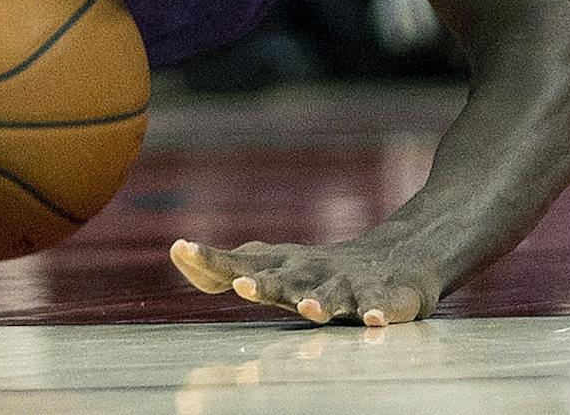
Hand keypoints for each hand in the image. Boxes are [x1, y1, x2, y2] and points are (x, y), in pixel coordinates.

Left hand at [170, 234, 443, 326]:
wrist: (391, 259)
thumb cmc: (316, 271)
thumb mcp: (271, 269)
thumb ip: (225, 267)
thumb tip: (177, 254)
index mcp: (279, 266)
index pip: (239, 261)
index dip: (211, 259)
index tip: (180, 249)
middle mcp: (308, 272)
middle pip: (281, 278)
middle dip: (263, 283)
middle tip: (241, 286)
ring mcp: (345, 283)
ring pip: (331, 293)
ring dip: (319, 300)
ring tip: (307, 308)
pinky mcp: (380, 295)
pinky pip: (377, 304)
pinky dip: (375, 310)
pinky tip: (370, 319)